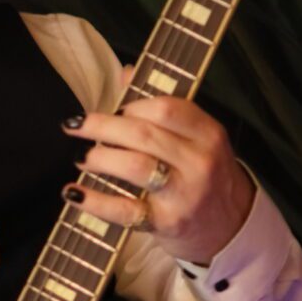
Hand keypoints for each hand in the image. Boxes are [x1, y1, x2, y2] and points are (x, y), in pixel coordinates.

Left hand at [62, 69, 257, 263]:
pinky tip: (72, 192)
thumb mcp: (197, 139)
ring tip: (81, 158)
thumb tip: (126, 73)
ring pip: (135, 167)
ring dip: (99, 158)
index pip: (167, 109)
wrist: (229, 227)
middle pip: (144, 135)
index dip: (132, 106)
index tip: (113, 110)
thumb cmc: (204, 176)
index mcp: (208, 134)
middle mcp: (199, 162)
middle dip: (102, 126)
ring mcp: (184, 195)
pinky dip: (94, 201)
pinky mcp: (166, 223)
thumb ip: (164, 107)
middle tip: (76, 126)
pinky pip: (124, 210)